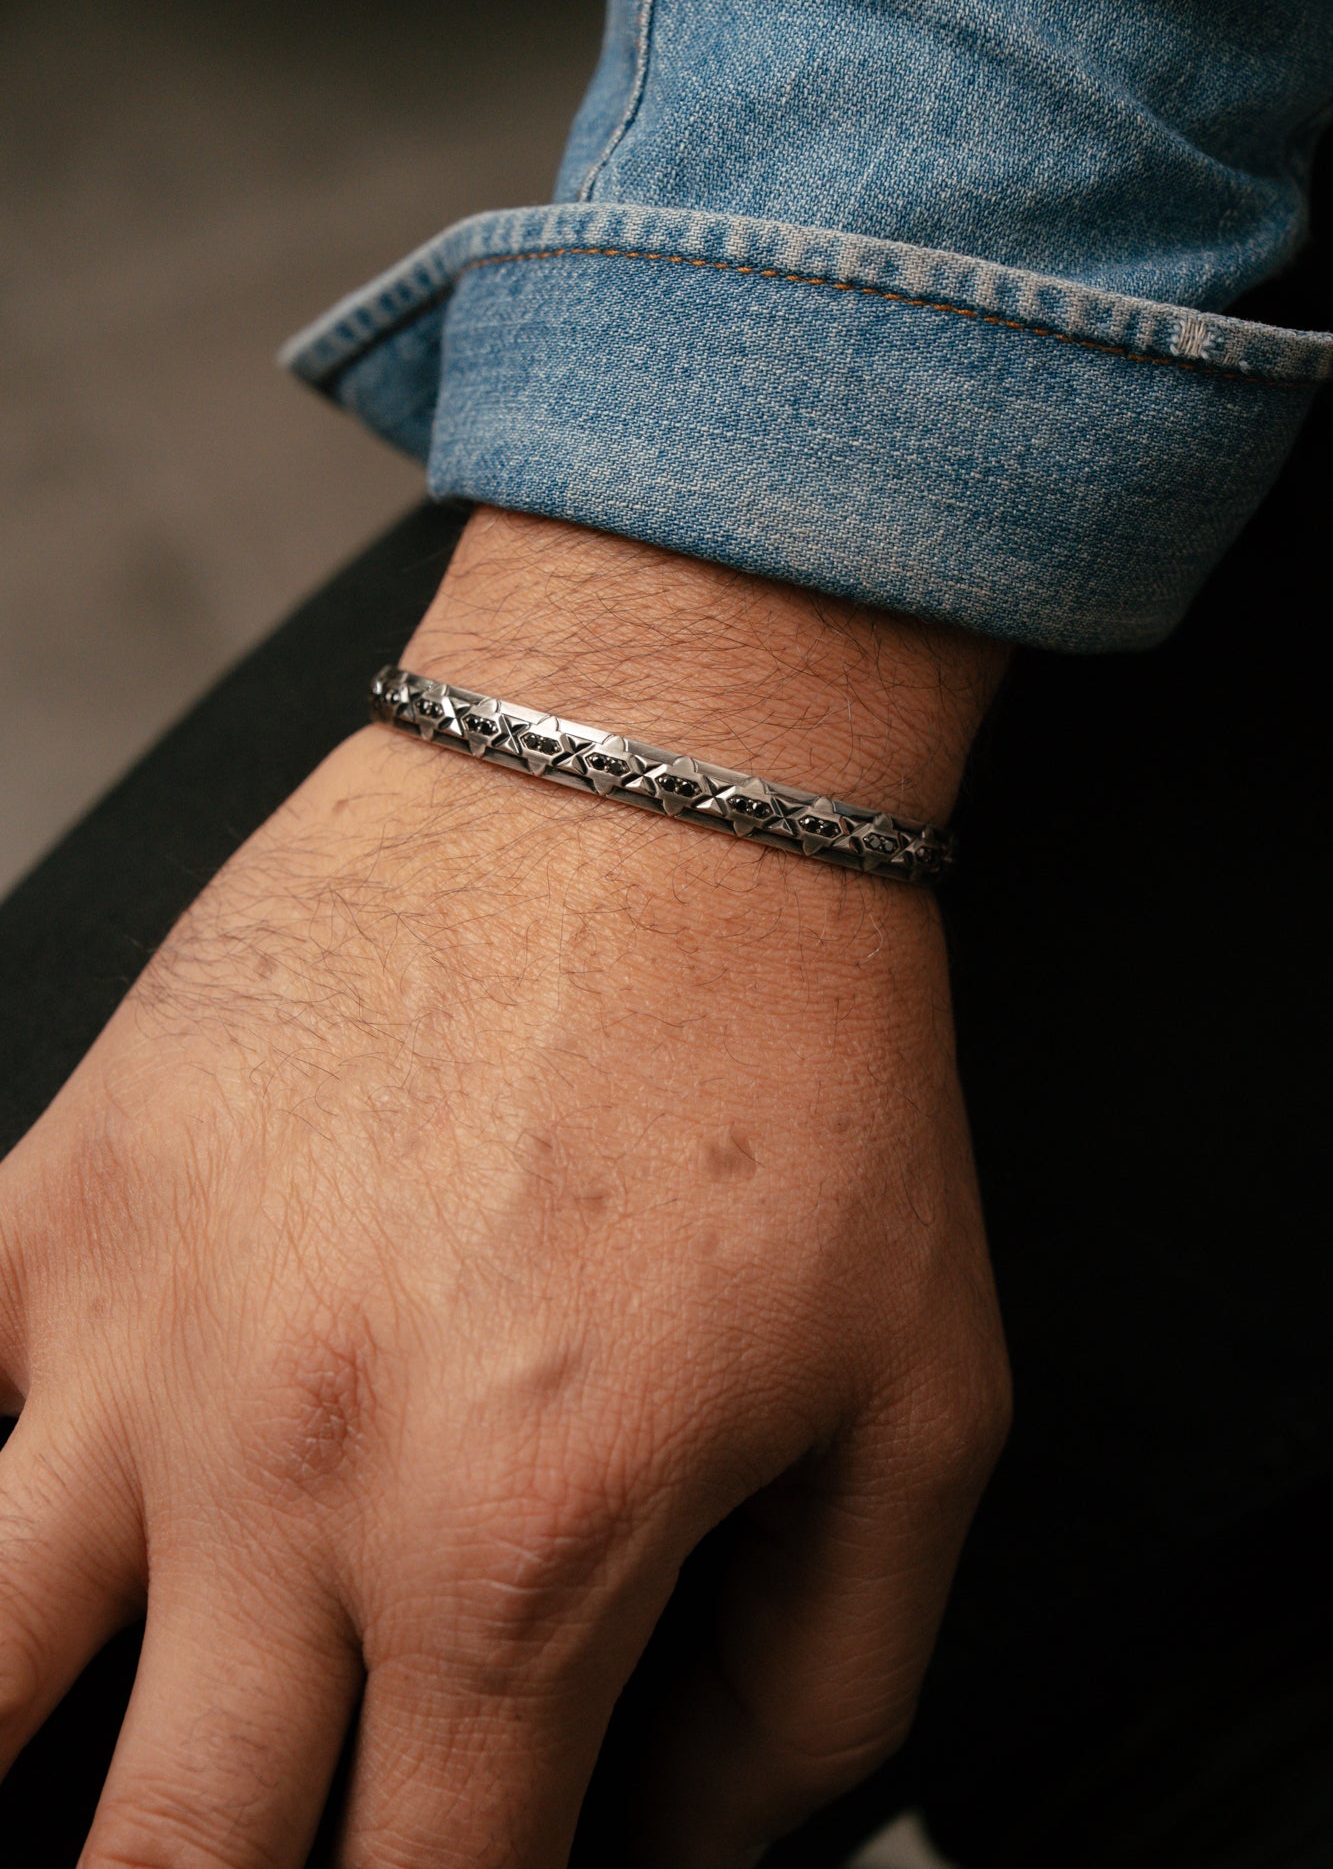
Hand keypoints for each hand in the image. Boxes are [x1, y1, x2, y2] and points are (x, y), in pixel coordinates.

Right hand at [0, 512, 1009, 1867]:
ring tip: (92, 1777)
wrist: (656, 782)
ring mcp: (146, 1325)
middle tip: (250, 1850)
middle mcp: (297, 1467)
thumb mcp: (917, 1401)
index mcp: (520, 1545)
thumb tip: (695, 1838)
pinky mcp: (68, 1185)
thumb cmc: (787, 1058)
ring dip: (23, 1769)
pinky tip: (18, 1536)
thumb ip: (821, 1683)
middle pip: (171, 1860)